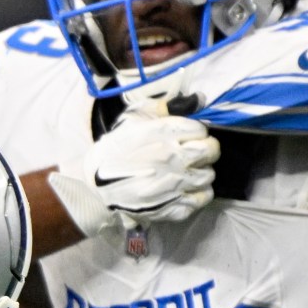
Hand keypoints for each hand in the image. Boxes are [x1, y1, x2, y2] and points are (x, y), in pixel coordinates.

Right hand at [46, 112, 218, 238]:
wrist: (97, 184)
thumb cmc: (116, 148)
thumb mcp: (134, 118)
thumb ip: (166, 106)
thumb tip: (198, 100)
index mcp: (165, 134)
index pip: (201, 130)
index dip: (196, 132)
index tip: (187, 137)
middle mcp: (174, 158)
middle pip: (211, 151)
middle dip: (206, 149)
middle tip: (194, 153)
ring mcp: (175, 185)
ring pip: (208, 175)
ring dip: (202, 171)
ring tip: (188, 172)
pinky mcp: (173, 206)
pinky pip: (202, 198)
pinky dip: (199, 193)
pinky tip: (187, 189)